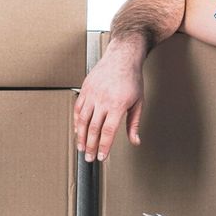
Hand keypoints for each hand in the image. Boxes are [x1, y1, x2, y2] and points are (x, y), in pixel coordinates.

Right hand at [73, 36, 146, 161]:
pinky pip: (78, 109)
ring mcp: (92, 94)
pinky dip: (77, 122)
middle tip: (89, 158)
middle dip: (90, 146)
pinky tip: (78, 131)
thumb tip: (135, 141)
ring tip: (81, 148)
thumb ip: (134, 124)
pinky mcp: (85, 89)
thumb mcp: (139, 102)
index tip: (101, 156)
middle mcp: (103, 100)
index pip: (108, 131)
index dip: (104, 146)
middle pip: (93, 129)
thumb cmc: (132, 79)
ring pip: (82, 120)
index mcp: (118, 105)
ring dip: (81, 137)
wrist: (122, 57)